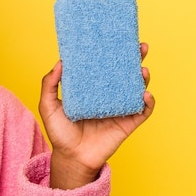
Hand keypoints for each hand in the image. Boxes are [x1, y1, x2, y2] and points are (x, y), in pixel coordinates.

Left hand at [39, 43, 154, 188]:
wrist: (71, 158)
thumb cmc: (59, 133)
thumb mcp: (48, 106)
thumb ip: (49, 84)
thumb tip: (60, 62)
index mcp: (91, 89)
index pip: (104, 66)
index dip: (111, 53)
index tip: (116, 38)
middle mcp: (107, 96)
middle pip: (125, 73)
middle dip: (135, 58)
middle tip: (140, 46)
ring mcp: (119, 108)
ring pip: (136, 88)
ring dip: (143, 77)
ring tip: (142, 69)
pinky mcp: (128, 123)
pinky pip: (142, 111)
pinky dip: (147, 102)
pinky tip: (144, 94)